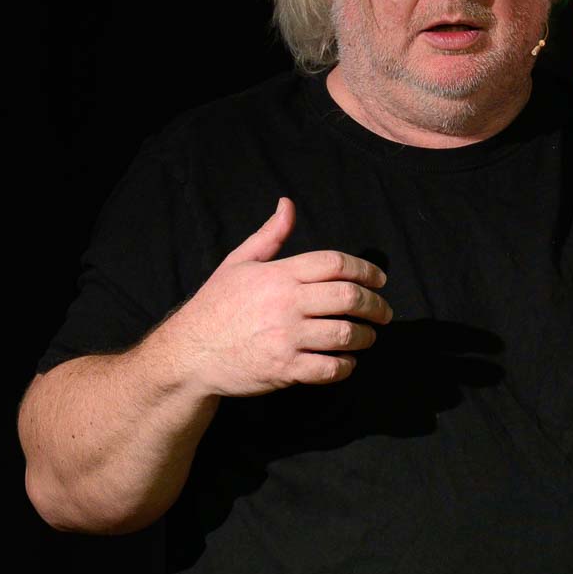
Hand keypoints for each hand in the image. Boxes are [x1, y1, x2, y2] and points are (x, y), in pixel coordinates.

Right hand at [157, 198, 392, 396]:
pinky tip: (346, 361)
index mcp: (278, 275)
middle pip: (349, 298)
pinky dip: (346, 366)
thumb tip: (287, 204)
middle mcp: (285, 303)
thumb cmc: (216, 306)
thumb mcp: (238, 263)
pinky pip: (330, 368)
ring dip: (366, 337)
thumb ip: (270, 235)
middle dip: (377, 306)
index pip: (335, 264)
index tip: (380, 281)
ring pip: (345, 334)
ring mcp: (286, 338)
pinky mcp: (284, 369)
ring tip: (368, 336)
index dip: (366, 270)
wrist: (187, 354)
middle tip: (385, 313)